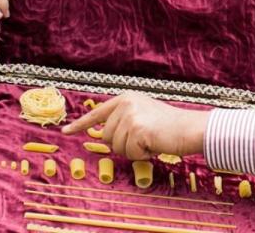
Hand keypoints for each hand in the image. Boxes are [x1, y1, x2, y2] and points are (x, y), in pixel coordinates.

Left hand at [61, 92, 209, 159]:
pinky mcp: (137, 130)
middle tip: (143, 140)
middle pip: (106, 137)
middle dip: (123, 145)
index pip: (97, 114)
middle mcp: (125, 104)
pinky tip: (154, 145)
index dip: (80, 125)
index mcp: (125, 99)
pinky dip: (142, 155)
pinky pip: (130, 153)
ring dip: (133, 151)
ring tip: (150, 141)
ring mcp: (130, 116)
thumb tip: (104, 135)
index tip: (65, 131)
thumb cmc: (169, 125)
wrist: (190, 128)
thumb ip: (124, 120)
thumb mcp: (143, 114)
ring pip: (117, 148)